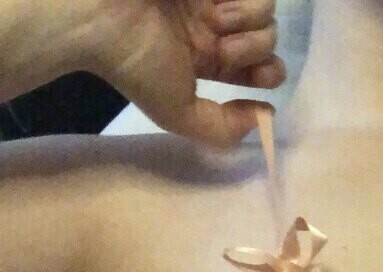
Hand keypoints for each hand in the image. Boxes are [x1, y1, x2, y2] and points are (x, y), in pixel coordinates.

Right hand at [86, 0, 284, 146]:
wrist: (96, 14)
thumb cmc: (133, 64)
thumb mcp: (178, 113)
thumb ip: (223, 129)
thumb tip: (264, 117)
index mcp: (209, 55)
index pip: (263, 65)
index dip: (269, 72)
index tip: (255, 77)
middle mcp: (213, 23)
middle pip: (269, 34)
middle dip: (255, 47)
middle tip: (221, 49)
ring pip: (266, 6)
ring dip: (249, 20)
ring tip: (214, 22)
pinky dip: (240, 0)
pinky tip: (214, 4)